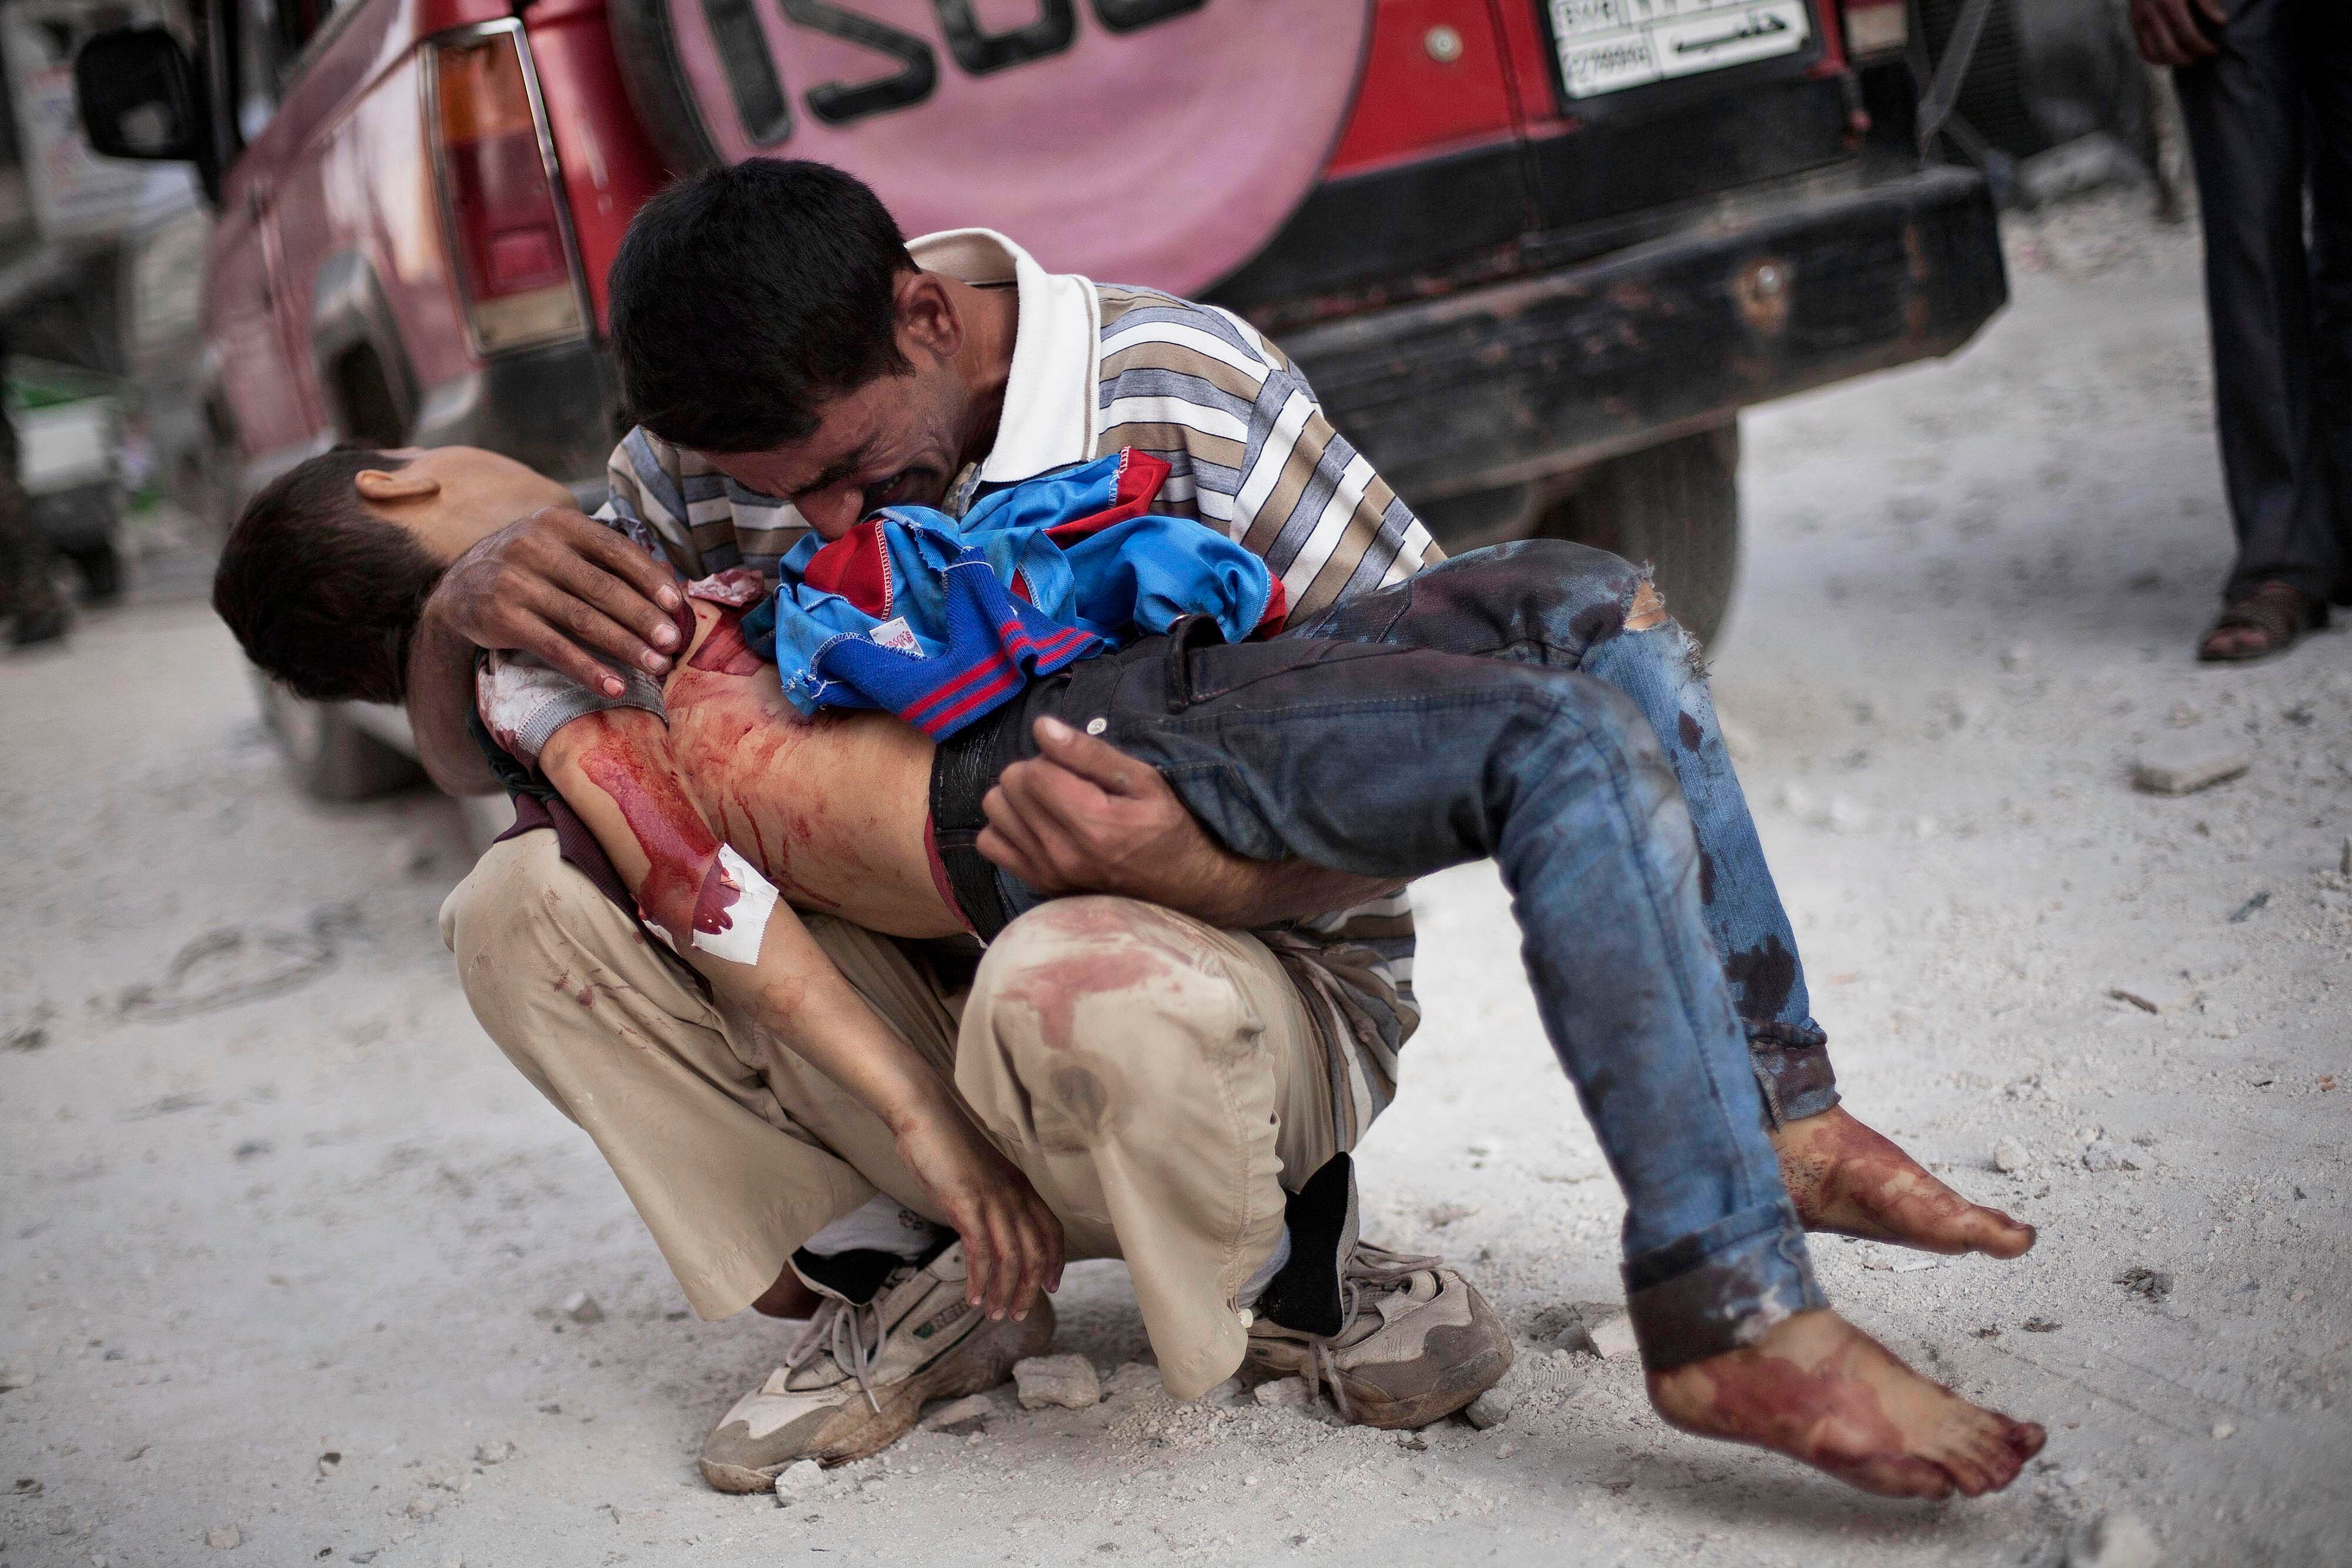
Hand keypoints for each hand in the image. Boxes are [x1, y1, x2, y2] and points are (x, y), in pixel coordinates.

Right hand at [425, 506, 686, 697]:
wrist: (457, 587)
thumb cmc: (529, 567)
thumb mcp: (560, 547)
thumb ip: (606, 560)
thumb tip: (671, 583)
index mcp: (558, 524)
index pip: (615, 549)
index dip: (649, 578)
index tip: (677, 604)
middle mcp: (535, 547)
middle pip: (602, 587)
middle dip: (643, 618)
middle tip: (674, 642)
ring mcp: (516, 582)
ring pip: (582, 620)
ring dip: (625, 646)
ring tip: (656, 666)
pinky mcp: (503, 618)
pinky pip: (555, 648)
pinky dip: (588, 669)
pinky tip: (614, 686)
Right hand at [893, 1105, 1063, 1320]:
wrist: (926, 1118)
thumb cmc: (946, 1147)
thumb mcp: (979, 1177)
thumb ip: (990, 1201)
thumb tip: (987, 1228)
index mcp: (1021, 1187)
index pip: (1052, 1231)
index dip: (1055, 1262)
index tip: (1052, 1287)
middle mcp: (1015, 1196)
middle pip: (1036, 1253)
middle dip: (1029, 1289)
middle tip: (1017, 1314)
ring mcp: (993, 1201)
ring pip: (1011, 1259)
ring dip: (1004, 1292)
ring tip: (995, 1315)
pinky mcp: (968, 1205)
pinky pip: (981, 1253)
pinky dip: (980, 1281)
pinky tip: (974, 1297)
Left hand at [979, 716, 1255, 921]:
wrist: (1182, 887)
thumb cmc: (1168, 827)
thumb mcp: (1143, 781)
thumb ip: (1090, 754)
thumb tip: (1041, 728)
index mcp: (1092, 823)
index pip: (1031, 772)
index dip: (1050, 757)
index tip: (1075, 766)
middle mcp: (1062, 853)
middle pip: (1009, 788)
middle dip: (1032, 773)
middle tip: (1066, 782)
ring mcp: (1046, 873)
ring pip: (994, 812)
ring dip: (1016, 797)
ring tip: (1050, 801)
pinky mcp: (1038, 885)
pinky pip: (990, 844)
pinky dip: (1006, 827)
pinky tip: (1035, 824)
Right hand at [2129, 0, 2224, 65]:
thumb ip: (2207, 0)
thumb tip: (2221, 21)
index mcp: (2170, 2)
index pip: (2188, 35)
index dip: (2203, 46)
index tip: (2214, 50)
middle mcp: (2151, 14)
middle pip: (2170, 49)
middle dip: (2188, 58)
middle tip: (2203, 57)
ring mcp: (2139, 21)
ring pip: (2154, 54)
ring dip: (2172, 62)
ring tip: (2188, 59)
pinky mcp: (2134, 24)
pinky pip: (2143, 50)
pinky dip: (2156, 59)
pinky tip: (2171, 58)